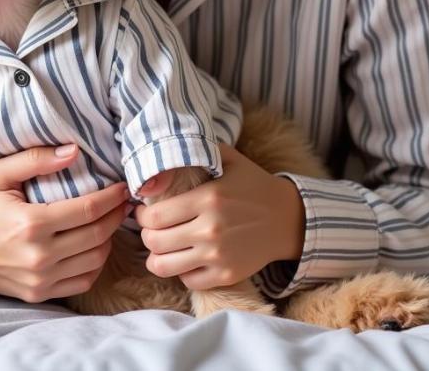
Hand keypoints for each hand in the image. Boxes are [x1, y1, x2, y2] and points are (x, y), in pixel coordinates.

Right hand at [0, 144, 130, 301]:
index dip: (112, 197)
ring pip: (95, 260)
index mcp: (30, 224)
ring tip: (111, 220)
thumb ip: (35, 158)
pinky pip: (82, 282)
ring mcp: (39, 280)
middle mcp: (39, 256)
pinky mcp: (38, 294)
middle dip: (116, 216)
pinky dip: (96, 264)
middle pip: (97, 235)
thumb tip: (74, 151)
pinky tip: (95, 245)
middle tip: (123, 201)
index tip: (123, 187)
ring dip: (109, 239)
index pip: (88, 210)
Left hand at [133, 143, 304, 289]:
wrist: (287, 218)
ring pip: (164, 266)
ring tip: (161, 246)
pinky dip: (180, 271)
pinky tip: (185, 257)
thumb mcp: (228, 158)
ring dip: (156, 257)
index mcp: (208, 198)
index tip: (144, 210)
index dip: (142, 214)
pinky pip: (187, 280)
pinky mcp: (226, 275)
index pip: (154, 216)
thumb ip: (197, 151)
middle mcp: (210, 229)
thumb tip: (164, 148)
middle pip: (154, 242)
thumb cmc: (253, 184)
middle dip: (146, 234)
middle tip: (151, 228)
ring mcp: (218, 256)